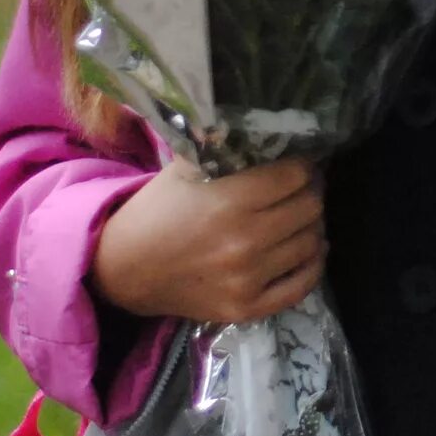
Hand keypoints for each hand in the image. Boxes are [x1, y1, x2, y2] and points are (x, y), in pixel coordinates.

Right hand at [91, 160, 326, 326]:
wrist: (122, 270)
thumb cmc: (157, 211)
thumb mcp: (184, 168)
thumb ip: (224, 145)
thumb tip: (267, 127)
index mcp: (229, 202)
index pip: (295, 175)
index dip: (302, 166)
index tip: (298, 165)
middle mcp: (244, 241)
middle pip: (310, 207)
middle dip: (310, 192)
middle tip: (302, 189)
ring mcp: (247, 279)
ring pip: (312, 242)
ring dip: (311, 226)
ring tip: (300, 217)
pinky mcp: (246, 308)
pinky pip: (302, 286)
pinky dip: (312, 265)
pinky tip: (308, 249)